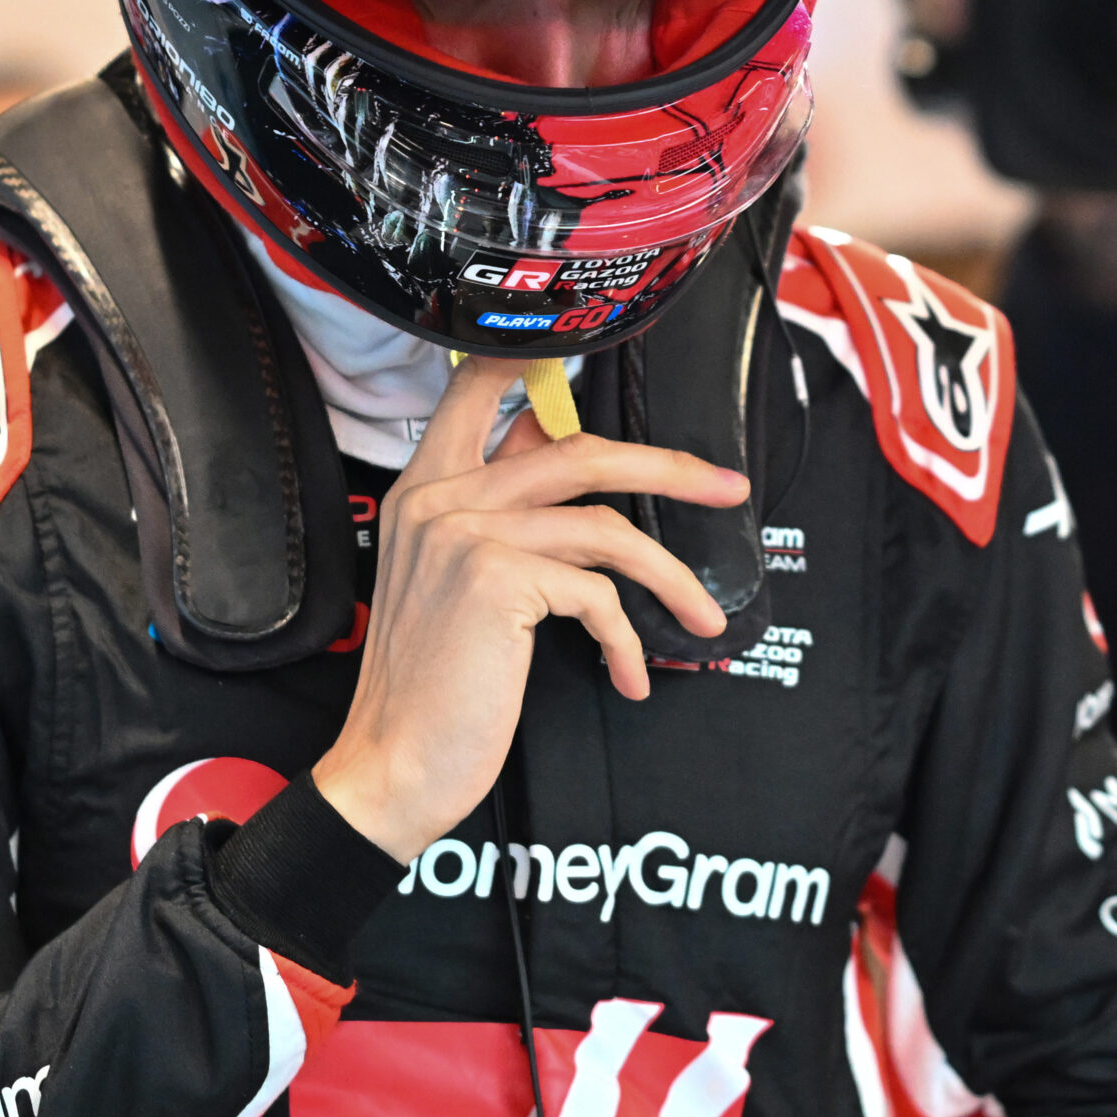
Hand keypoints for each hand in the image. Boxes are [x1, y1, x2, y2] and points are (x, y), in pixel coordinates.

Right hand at [313, 354, 746, 863]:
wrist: (392, 764)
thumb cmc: (429, 685)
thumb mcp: (448, 581)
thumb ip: (495, 519)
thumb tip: (574, 483)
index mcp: (423, 486)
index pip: (477, 385)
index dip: (538, 358)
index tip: (601, 352)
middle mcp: (438, 497)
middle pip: (576, 447)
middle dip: (665, 465)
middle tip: (724, 486)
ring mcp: (465, 533)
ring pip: (604, 523)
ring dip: (669, 575)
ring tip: (701, 614)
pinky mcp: (495, 579)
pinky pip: (596, 593)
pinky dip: (626, 640)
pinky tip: (628, 676)